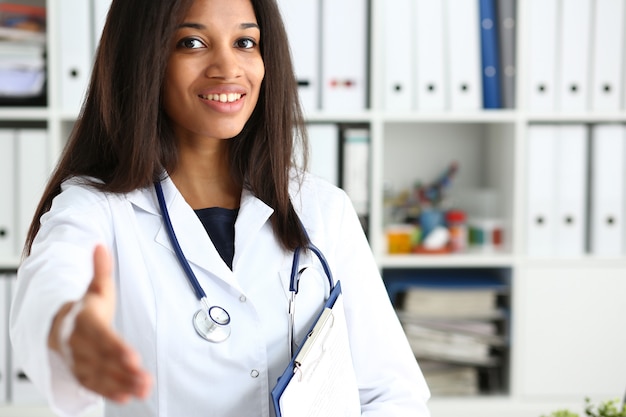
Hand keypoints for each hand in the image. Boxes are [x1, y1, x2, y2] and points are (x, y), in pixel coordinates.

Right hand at [49, 244, 151, 402]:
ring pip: (100, 375)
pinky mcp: (83, 372)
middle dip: (124, 371)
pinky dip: (109, 392)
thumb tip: (100, 245)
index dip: (117, 348)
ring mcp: (80, 360)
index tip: (134, 358)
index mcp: (85, 321)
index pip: (102, 337)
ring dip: (121, 384)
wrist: (59, 324)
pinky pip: (94, 385)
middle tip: (145, 380)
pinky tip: (128, 397)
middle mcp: (80, 344)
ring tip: (144, 389)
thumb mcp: (95, 286)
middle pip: (103, 360)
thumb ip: (100, 269)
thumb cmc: (84, 306)